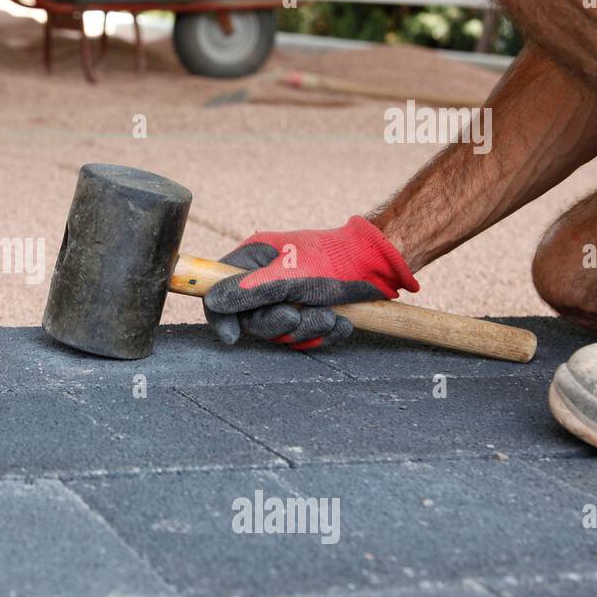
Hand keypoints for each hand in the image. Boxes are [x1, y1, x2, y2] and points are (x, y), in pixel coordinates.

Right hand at [204, 216, 418, 349]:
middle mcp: (266, 280)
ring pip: (280, 331)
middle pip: (251, 319)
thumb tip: (213, 301)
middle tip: (297, 316)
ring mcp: (289, 298)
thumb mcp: (290, 274)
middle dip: (277, 323)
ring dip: (306, 329)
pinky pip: (305, 336)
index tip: (232, 337)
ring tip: (330, 316)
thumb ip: (250, 289)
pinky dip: (323, 334)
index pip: (220, 291)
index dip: (221, 316)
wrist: (383, 264)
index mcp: (253, 261)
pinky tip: (342, 324)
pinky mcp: (311, 313)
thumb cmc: (336, 259)